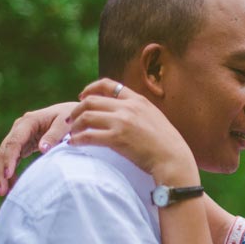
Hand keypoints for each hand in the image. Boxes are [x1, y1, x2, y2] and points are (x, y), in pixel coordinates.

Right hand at [0, 101, 76, 195]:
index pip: (14, 142)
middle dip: (1, 171)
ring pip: (6, 156)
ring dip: (4, 174)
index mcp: (29, 121)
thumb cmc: (70, 117)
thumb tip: (42, 149)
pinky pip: (13, 159)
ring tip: (5, 193)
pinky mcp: (24, 144)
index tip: (8, 175)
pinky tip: (12, 186)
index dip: (9, 159)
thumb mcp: (65, 124)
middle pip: (5, 150)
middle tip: (2, 191)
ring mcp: (20, 136)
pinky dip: (11, 172)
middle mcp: (20, 128)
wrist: (73, 113)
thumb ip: (55, 135)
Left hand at [70, 78, 197, 184]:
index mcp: (138, 100)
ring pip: (86, 116)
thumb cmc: (166, 144)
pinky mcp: (117, 138)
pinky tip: (73, 144)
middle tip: (71, 120)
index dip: (91, 88)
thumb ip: (139, 112)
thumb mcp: (155, 118)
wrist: (173, 159)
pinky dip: (77, 139)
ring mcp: (122, 122)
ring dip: (75, 125)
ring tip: (72, 134)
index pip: (109, 85)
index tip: (82, 97)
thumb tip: (125, 115)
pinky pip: (88, 136)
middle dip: (77, 110)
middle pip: (92, 101)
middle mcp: (128, 107)